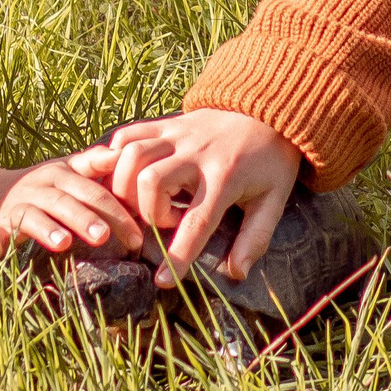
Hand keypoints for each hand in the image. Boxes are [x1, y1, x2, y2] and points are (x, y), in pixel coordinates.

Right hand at [0, 159, 144, 261]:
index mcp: (63, 175)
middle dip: (85, 218)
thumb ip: (96, 164)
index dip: (116, 208)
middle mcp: (40, 188)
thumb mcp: (70, 171)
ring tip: (63, 243)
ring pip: (32, 216)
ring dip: (46, 229)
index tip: (137, 232)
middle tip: (105, 236)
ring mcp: (16, 206)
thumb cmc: (45, 186)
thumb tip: (121, 154)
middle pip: (66, 202)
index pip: (93, 190)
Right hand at [65, 109, 305, 284]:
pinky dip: (117, 156)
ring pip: (133, 154)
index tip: (162, 282)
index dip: (178, 255)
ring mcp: (177, 135)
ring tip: (143, 201)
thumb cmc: (270, 161)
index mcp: (225, 178)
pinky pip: (129, 134)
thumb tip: (237, 273)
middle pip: (151, 181)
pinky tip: (125, 175)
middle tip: (166, 220)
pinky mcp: (165, 124)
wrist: (268, 108)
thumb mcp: (273, 200)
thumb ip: (255, 237)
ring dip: (127, 184)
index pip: (197, 222)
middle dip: (148, 211)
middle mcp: (196, 154)